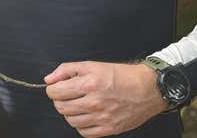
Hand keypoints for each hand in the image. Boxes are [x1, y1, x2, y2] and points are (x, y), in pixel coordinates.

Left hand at [44, 61, 168, 137]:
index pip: (55, 92)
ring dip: (70, 113)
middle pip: (61, 107)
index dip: (53, 89)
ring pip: (70, 120)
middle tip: (68, 96)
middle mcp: (94, 102)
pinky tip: (87, 115)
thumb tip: (48, 79)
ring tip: (79, 104)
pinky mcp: (110, 129)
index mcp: (88, 84)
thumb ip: (65, 70)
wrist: (148, 88)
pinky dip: (82, 125)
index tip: (57, 88)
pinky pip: (84, 132)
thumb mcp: (91, 65)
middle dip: (60, 100)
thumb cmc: (121, 75)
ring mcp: (102, 118)